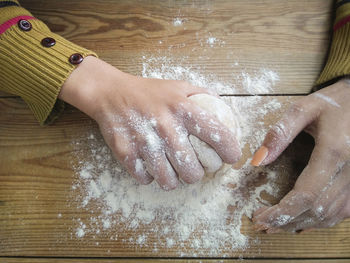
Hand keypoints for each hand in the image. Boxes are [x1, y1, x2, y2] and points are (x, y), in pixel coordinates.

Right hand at [59, 56, 240, 189]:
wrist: (110, 93)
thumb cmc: (148, 91)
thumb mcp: (179, 86)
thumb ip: (204, 96)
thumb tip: (226, 110)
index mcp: (183, 108)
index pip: (217, 135)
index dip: (230, 151)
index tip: (231, 158)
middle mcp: (166, 126)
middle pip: (192, 171)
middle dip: (197, 174)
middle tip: (194, 168)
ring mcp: (144, 142)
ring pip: (169, 181)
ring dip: (174, 179)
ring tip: (173, 172)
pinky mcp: (126, 153)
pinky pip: (146, 179)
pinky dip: (151, 176)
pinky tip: (151, 166)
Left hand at [251, 79, 349, 232]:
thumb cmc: (333, 103)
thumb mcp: (304, 109)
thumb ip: (280, 133)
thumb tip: (257, 160)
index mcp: (334, 153)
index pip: (305, 195)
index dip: (281, 211)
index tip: (259, 216)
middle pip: (316, 210)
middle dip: (286, 221)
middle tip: (262, 223)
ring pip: (330, 216)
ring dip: (300, 224)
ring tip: (275, 225)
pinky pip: (342, 212)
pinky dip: (320, 221)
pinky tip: (302, 222)